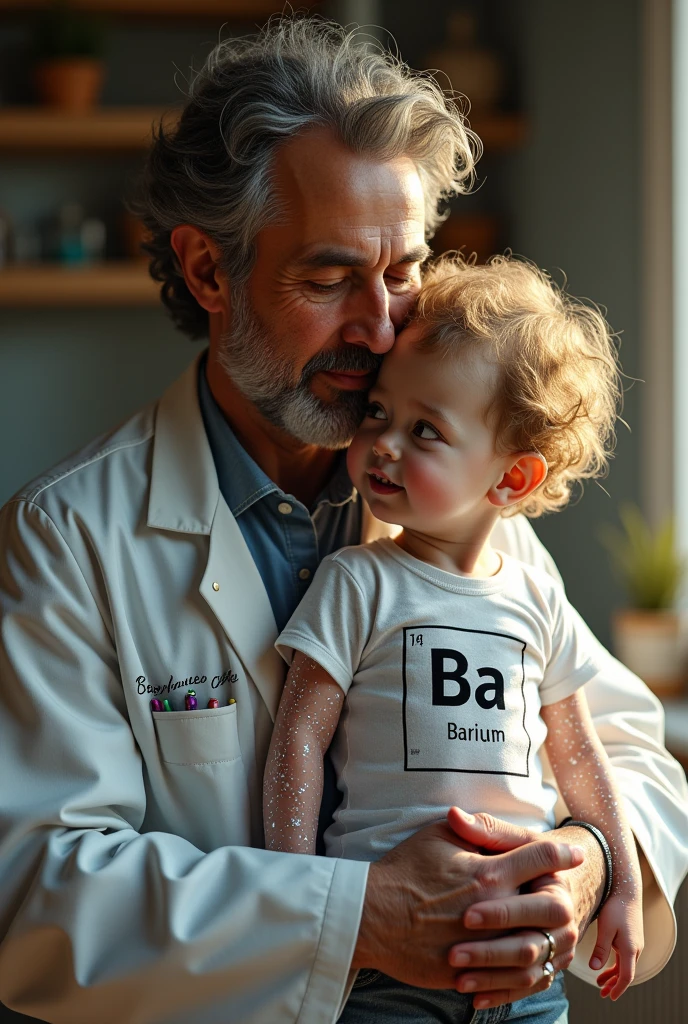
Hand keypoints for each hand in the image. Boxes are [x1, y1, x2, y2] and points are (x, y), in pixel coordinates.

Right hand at [352, 815, 583, 989]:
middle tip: (566, 896)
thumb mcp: (437, 835)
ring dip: (545, 939)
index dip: (561, 852)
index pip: (540, 857)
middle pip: (550, 906)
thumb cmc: (404, 869)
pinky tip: (522, 965)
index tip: (575, 852)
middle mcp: (494, 909)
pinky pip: (507, 979)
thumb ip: (472, 829)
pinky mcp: (467, 972)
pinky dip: (520, 974)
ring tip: (549, 935)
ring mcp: (483, 945)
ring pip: (535, 948)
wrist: (370, 915)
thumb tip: (495, 824)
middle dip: (563, 900)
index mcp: (489, 872)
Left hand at [446, 807, 604, 1007]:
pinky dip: (499, 994)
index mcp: (556, 888)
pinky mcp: (545, 968)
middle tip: (454, 952)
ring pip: (528, 971)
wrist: (535, 881)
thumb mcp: (502, 840)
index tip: (466, 915)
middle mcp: (563, 924)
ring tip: (457, 976)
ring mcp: (556, 950)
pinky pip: (526, 987)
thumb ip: (484, 829)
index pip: (539, 905)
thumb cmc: (512, 855)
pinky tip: (471, 996)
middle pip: (532, 943)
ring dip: (491, 976)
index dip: (503, 912)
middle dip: (492, 950)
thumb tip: (455, 815)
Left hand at [590, 894, 643, 999]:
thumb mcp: (605, 928)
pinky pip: (624, 957)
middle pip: (626, 973)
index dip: (618, 988)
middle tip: (602, 994)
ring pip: (625, 965)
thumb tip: (594, 969)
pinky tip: (606, 965)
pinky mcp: (630, 937)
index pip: (626, 976)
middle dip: (614, 984)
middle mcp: (635, 949)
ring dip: (614, 975)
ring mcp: (634, 943)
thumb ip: (601, 949)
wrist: (626, 890)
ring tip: (600, 983)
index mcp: (630, 949)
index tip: (610, 997)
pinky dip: (616, 965)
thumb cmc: (615, 907)